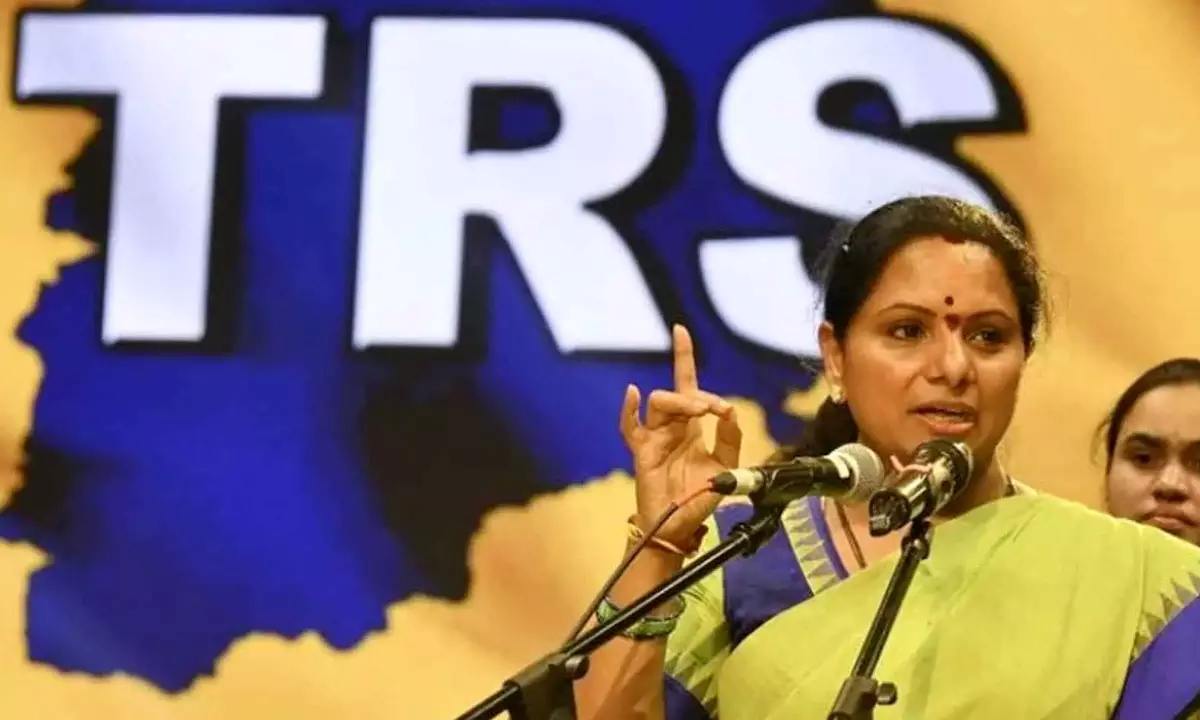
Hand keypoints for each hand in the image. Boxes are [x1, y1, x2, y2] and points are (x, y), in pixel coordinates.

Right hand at [619, 325, 741, 546]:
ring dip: (679, 401)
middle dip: (695, 392)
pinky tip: (633, 393)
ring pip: (659, 403)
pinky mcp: (642, 452)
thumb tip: (728, 411)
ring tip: (696, 411)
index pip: (688, 384)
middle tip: (712, 409)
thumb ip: (731, 438)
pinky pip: (630, 427)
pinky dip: (629, 410)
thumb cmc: (700, 497)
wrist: (681, 527)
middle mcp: (672, 427)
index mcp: (691, 427)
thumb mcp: (727, 466)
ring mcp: (655, 437)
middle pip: (677, 391)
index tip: (698, 363)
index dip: (684, 357)